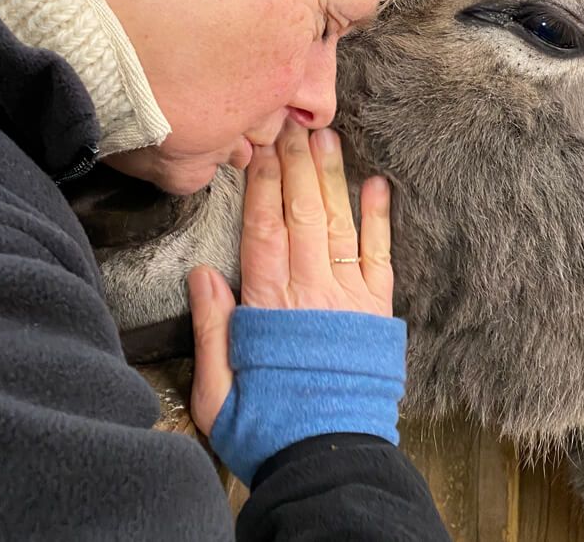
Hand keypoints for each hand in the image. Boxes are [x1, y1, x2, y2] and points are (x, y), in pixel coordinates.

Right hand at [188, 119, 393, 435]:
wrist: (328, 461)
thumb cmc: (267, 426)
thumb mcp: (216, 391)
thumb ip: (213, 329)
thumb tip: (204, 273)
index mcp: (268, 306)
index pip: (264, 229)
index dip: (262, 184)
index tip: (260, 147)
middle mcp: (310, 291)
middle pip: (302, 214)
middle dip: (296, 165)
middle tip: (293, 123)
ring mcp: (348, 298)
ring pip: (338, 224)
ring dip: (333, 178)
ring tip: (328, 137)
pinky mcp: (376, 311)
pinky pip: (379, 256)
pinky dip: (379, 219)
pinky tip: (378, 185)